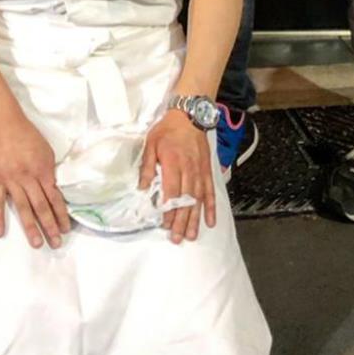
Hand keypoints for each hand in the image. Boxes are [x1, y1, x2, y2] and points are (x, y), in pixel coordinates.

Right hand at [0, 113, 70, 248]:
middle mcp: (29, 179)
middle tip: (55, 243)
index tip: (65, 229)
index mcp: (43, 171)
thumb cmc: (28, 136)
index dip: (61, 215)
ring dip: (30, 227)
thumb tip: (54, 188)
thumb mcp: (47, 151)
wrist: (6, 125)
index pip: (55, 198)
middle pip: (41, 206)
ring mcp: (12, 181)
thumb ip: (49, 171)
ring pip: (23, 208)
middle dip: (49, 226)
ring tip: (36, 243)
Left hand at [140, 108, 215, 244]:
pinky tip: (210, 221)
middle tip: (178, 238)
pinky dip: (211, 207)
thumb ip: (147, 167)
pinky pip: (210, 192)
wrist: (189, 116)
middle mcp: (188, 169)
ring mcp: (200, 171)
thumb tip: (142, 188)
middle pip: (186, 200)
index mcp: (173, 163)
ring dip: (195, 219)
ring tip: (192, 236)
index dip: (169, 210)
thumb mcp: (151, 144)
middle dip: (181, 221)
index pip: (171, 192)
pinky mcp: (207, 171)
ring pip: (198, 199)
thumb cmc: (167, 130)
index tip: (166, 225)